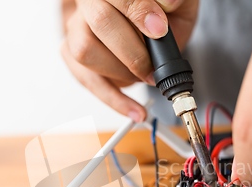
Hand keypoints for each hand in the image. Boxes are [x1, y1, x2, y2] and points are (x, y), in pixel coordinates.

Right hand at [60, 0, 198, 122]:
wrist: (156, 21)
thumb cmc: (165, 11)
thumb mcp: (178, 4)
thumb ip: (174, 1)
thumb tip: (169, 2)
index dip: (138, 11)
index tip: (159, 30)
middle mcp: (90, 2)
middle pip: (99, 22)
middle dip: (133, 52)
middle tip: (154, 68)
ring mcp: (78, 27)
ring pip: (85, 51)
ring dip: (121, 73)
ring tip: (146, 78)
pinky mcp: (73, 53)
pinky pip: (86, 79)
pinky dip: (113, 99)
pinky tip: (134, 110)